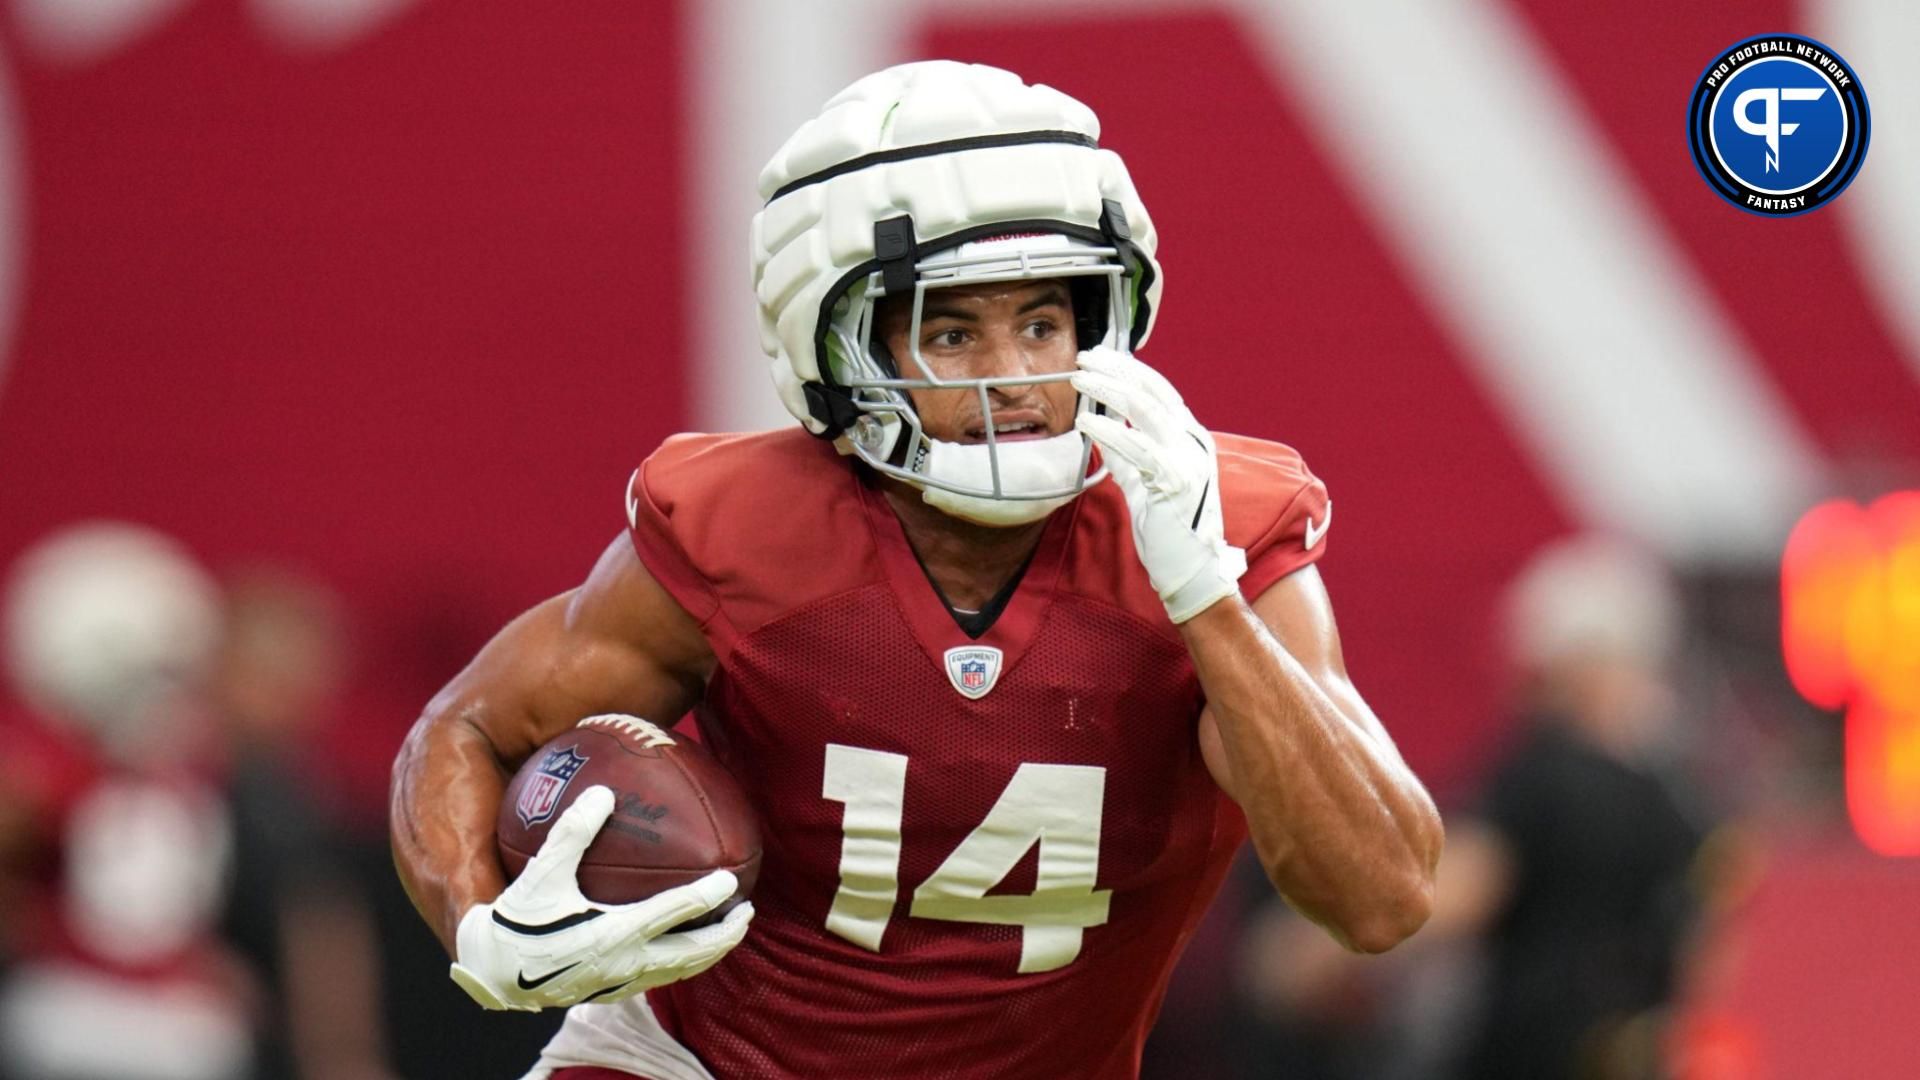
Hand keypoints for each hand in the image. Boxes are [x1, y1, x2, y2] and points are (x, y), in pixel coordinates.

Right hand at [449, 785, 751, 1010]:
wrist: (491, 973)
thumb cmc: (516, 919)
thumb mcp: (542, 872)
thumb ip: (572, 833)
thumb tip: (602, 792)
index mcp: (614, 934)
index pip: (675, 913)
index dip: (708, 897)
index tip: (732, 880)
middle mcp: (625, 964)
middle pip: (692, 953)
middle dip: (725, 935)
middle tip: (747, 911)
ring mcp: (619, 983)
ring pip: (678, 971)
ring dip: (708, 952)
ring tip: (727, 932)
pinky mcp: (609, 993)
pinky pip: (657, 978)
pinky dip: (679, 962)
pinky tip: (680, 945)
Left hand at [1073, 347, 1246, 622]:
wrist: (1192, 571)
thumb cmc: (1168, 530)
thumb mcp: (1143, 483)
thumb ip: (1127, 455)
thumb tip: (1103, 429)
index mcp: (1188, 438)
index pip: (1159, 391)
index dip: (1129, 369)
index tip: (1100, 356)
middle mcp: (1193, 442)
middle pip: (1153, 390)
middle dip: (1116, 368)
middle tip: (1084, 356)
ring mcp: (1187, 459)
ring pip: (1146, 409)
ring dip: (1108, 390)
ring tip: (1078, 379)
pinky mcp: (1175, 480)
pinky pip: (1138, 447)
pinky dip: (1110, 430)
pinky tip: (1086, 422)